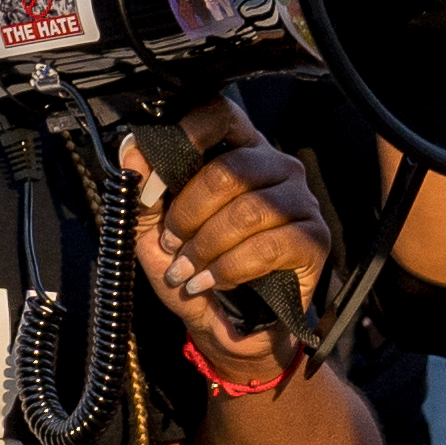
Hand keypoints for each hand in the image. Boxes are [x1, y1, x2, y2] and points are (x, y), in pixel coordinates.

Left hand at [120, 102, 334, 371]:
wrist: (228, 328)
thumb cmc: (195, 270)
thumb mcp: (155, 232)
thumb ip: (144, 191)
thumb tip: (131, 149)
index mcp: (240, 152)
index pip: (220, 116)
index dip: (185, 138)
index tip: (154, 180)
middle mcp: (276, 168)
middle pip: (231, 168)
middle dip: (189, 211)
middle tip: (172, 243)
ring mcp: (301, 202)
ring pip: (249, 210)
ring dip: (207, 246)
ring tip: (188, 271)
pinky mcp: (314, 239)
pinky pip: (268, 246)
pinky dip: (231, 268)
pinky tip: (214, 283)